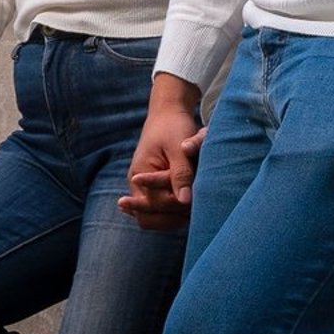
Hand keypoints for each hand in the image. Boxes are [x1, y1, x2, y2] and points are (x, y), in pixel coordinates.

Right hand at [119, 74, 205, 230]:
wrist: (167, 115)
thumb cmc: (174, 127)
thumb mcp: (178, 147)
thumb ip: (181, 173)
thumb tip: (185, 201)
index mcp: (138, 175)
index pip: (155, 205)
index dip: (176, 206)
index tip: (196, 202)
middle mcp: (137, 186)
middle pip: (148, 219)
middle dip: (172, 219)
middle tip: (195, 215)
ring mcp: (143, 189)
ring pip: (153, 219)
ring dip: (173, 218)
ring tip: (194, 214)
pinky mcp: (153, 189)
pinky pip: (159, 212)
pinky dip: (173, 214)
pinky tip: (188, 214)